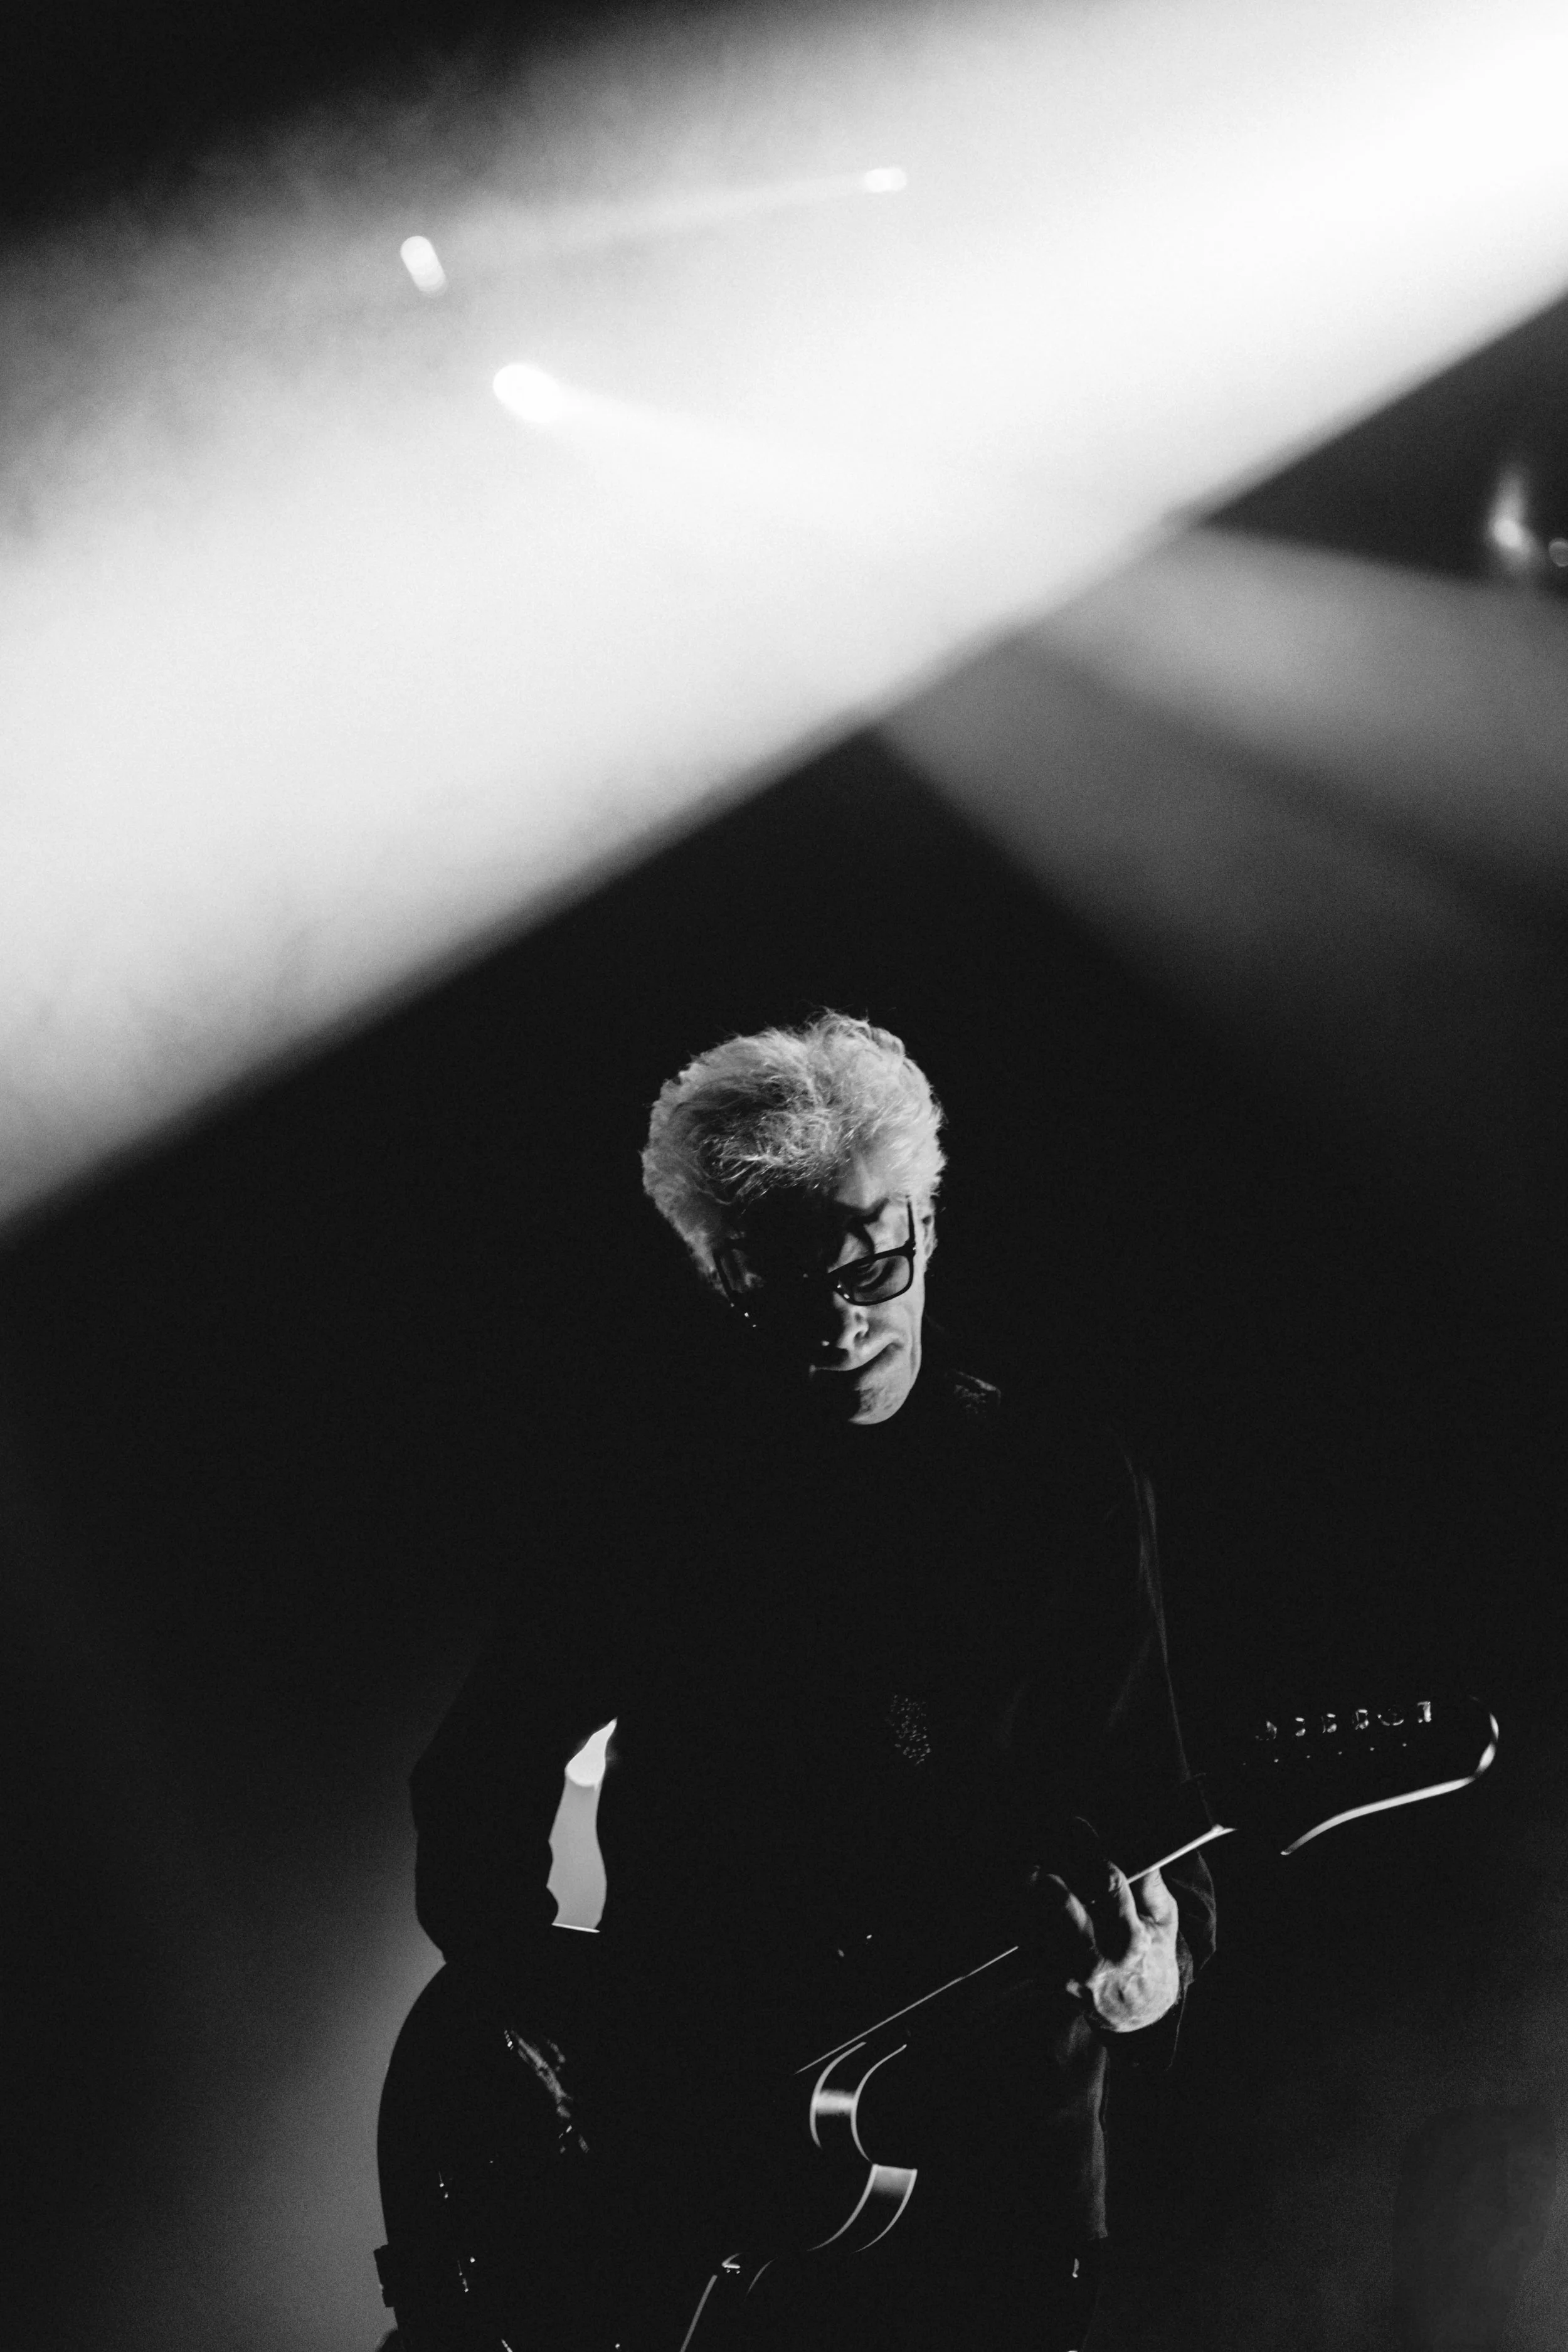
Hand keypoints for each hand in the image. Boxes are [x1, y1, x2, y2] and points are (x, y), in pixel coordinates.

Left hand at [1029, 1848, 1182, 2033]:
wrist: (1138, 2013)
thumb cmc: (1151, 1955)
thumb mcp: (1163, 1921)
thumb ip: (1151, 1884)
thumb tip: (1142, 1847)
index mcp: (1131, 1939)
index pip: (1108, 1883)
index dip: (1090, 1848)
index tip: (1077, 1825)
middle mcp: (1097, 1959)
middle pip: (1062, 1904)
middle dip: (1050, 1871)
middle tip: (1045, 1852)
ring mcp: (1069, 1973)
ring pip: (1037, 1921)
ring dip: (1031, 1889)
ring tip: (1033, 1872)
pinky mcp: (1049, 1980)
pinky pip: (1027, 1939)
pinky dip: (1025, 1914)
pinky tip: (1030, 1899)